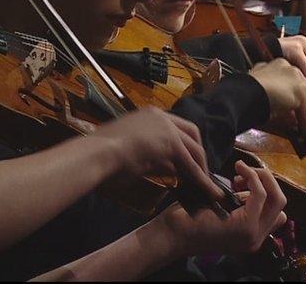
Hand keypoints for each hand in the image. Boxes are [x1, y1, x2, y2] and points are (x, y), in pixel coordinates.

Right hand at [92, 107, 221, 199]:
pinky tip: (207, 191)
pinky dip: (202, 180)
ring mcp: (168, 130)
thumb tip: (152, 163)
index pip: (176, 126)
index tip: (188, 158)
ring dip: (202, 170)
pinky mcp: (172, 146)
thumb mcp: (125, 144)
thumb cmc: (100, 151)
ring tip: (207, 187)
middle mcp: (161, 117)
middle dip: (199, 154)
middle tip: (201, 172)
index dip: (185, 143)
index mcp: (149, 114)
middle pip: (192, 134)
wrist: (97, 153)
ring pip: (194, 151)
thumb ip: (142, 148)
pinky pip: (192, 166)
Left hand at [157, 161, 286, 255]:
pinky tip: (238, 169)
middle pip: (281, 203)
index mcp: (252, 236)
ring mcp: (253, 234)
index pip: (277, 211)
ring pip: (277, 198)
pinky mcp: (246, 225)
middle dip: (267, 181)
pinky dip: (252, 177)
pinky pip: (260, 194)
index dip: (264, 190)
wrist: (173, 233)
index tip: (241, 181)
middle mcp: (257, 238)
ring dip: (261, 177)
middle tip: (245, 172)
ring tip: (240, 169)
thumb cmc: (189, 217)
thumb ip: (238, 204)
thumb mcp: (221, 210)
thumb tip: (247, 184)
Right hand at [248, 58, 305, 147]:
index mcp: (278, 65)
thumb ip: (275, 101)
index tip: (302, 114)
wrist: (238, 95)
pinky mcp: (299, 91)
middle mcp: (290, 69)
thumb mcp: (261, 95)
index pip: (298, 83)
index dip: (302, 100)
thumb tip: (288, 118)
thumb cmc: (241, 96)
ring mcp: (296, 78)